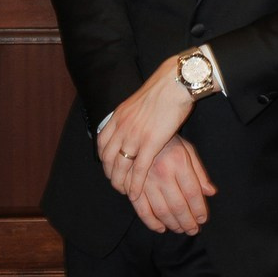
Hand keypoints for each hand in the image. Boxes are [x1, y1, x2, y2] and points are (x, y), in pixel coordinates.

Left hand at [99, 52, 194, 189]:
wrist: (175, 83)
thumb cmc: (164, 89)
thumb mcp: (139, 101)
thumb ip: (132, 114)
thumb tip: (134, 120)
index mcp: (118, 116)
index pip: (102, 143)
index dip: (104, 159)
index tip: (110, 168)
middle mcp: (122, 127)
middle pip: (108, 158)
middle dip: (111, 174)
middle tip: (117, 183)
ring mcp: (135, 136)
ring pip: (120, 167)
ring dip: (120, 183)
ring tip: (125, 192)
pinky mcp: (150, 143)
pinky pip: (138, 170)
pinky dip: (135, 184)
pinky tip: (135, 193)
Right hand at [128, 136, 214, 235]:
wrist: (139, 133)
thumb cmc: (168, 143)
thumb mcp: (187, 150)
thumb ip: (199, 173)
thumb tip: (211, 193)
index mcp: (179, 162)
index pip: (193, 193)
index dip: (199, 210)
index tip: (203, 220)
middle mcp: (163, 173)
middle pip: (178, 205)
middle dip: (188, 222)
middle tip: (193, 230)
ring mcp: (146, 181)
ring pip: (161, 210)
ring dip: (173, 224)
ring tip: (181, 230)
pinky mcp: (133, 186)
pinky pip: (142, 210)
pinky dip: (151, 223)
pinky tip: (161, 228)